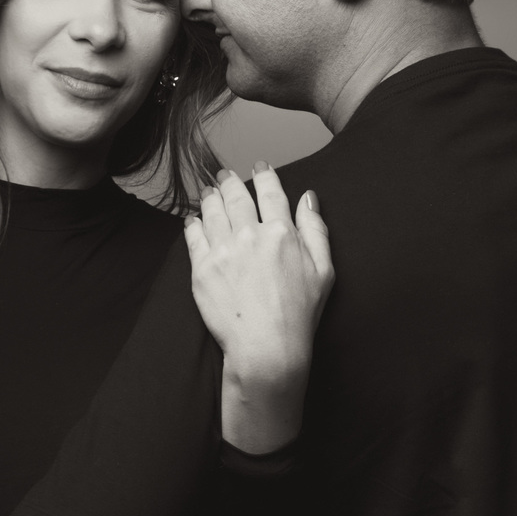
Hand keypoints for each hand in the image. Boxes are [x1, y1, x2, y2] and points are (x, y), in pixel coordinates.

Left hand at [184, 164, 333, 452]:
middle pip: (236, 196)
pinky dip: (193, 222)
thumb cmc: (299, 315)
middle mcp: (250, 235)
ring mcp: (224, 250)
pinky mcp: (202, 268)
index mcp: (282, 233)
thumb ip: (315, 229)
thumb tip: (308, 198)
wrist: (266, 348)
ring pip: (212, 210)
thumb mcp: (323, 270)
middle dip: (230, 181)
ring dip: (211, 197)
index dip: (265, 175)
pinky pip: (193, 235)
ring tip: (210, 192)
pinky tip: (194, 218)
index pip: (271, 192)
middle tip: (226, 175)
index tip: (260, 167)